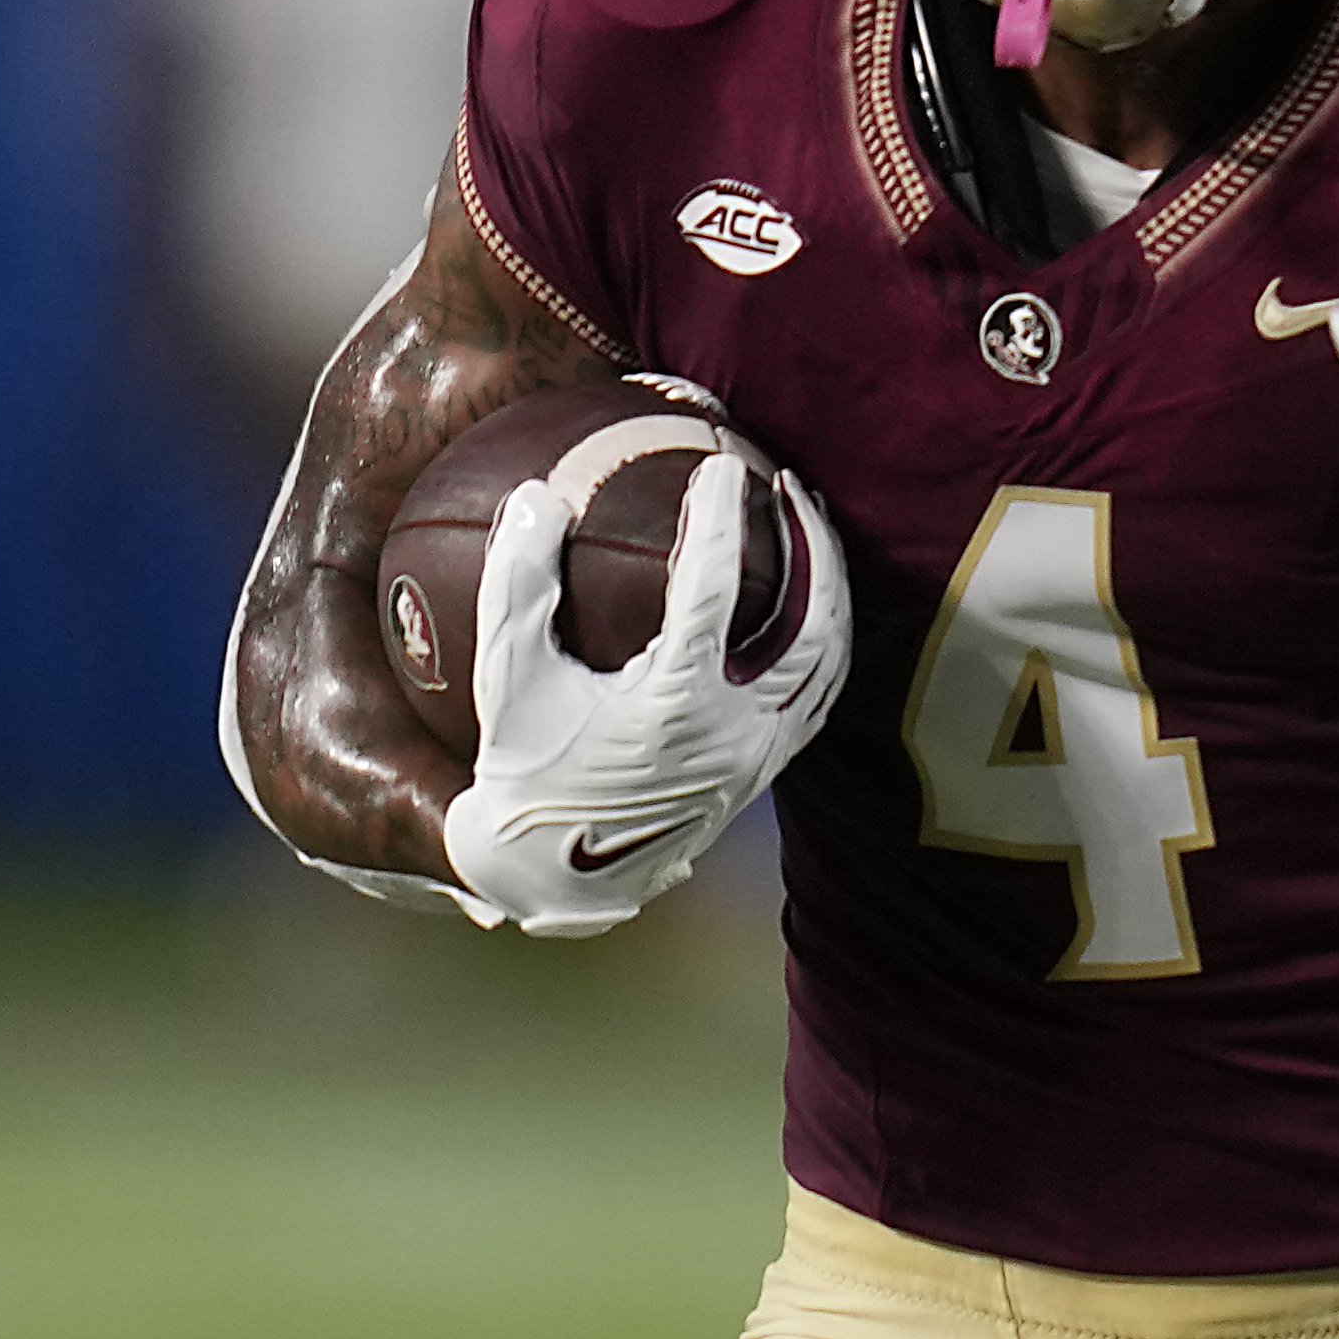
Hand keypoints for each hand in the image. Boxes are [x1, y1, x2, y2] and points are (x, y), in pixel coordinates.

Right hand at [444, 456, 850, 936]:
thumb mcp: (508, 680)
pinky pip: (823, 694)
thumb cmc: (526, 767)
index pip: (712, 594)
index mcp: (672, 708)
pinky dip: (828, 638)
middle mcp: (734, 734)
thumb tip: (536, 496)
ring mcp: (762, 756)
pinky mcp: (770, 770)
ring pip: (830, 660)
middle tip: (788, 485)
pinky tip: (813, 596)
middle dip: (810, 546)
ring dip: (830, 587)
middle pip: (808, 625)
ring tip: (810, 526)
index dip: (718, 522)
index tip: (720, 467)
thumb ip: (518, 587)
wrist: (556, 871)